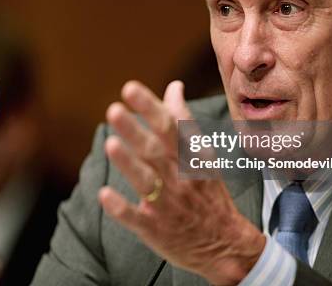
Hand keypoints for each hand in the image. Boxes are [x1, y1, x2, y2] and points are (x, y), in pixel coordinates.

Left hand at [99, 80, 265, 284]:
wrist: (226, 245)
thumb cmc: (208, 192)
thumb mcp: (202, 154)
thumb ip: (183, 120)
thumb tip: (173, 86)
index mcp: (190, 157)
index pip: (169, 126)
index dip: (149, 107)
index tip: (129, 88)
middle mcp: (179, 178)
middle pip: (155, 151)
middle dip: (134, 131)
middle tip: (113, 110)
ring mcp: (168, 204)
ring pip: (147, 182)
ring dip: (129, 164)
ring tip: (111, 145)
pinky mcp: (155, 228)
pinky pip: (136, 218)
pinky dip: (121, 208)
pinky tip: (105, 195)